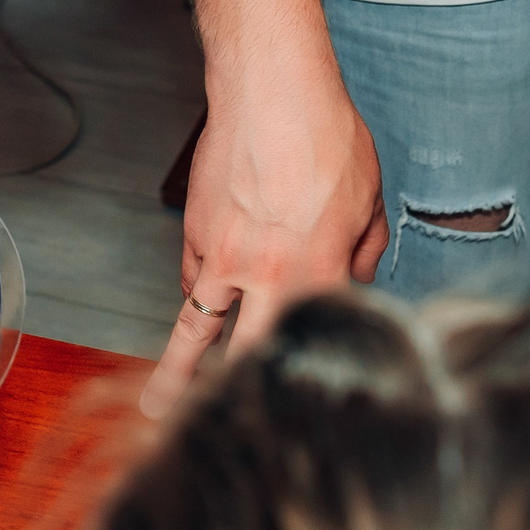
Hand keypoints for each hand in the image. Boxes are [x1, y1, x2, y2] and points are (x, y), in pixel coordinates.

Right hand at [143, 67, 386, 417]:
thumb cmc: (327, 138)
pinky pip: (194, 275)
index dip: (306, 378)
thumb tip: (355, 274)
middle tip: (204, 437)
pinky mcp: (195, 231)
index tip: (301, 415)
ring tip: (159, 403)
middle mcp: (266, 278)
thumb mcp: (370, 200)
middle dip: (222, 402)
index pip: (310, 344)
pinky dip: (198, 291)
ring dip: (178, 366)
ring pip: (195, 324)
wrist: (270, 92)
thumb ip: (363, 250)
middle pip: (239, 356)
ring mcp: (222, 257)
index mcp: (318, 277)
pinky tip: (202, 299)